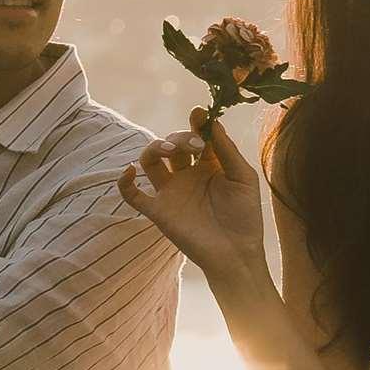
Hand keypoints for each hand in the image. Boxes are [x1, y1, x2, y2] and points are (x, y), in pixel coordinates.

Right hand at [118, 107, 268, 280]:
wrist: (236, 254)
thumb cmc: (245, 217)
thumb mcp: (243, 177)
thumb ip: (226, 149)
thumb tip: (211, 120)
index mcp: (209, 166)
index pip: (196, 136)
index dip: (196, 124)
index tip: (198, 114)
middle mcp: (187, 175)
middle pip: (173, 144)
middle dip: (181, 138)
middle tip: (196, 144)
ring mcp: (171, 192)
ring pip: (150, 161)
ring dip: (154, 148)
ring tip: (169, 149)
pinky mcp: (159, 211)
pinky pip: (133, 195)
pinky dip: (124, 183)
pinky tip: (129, 171)